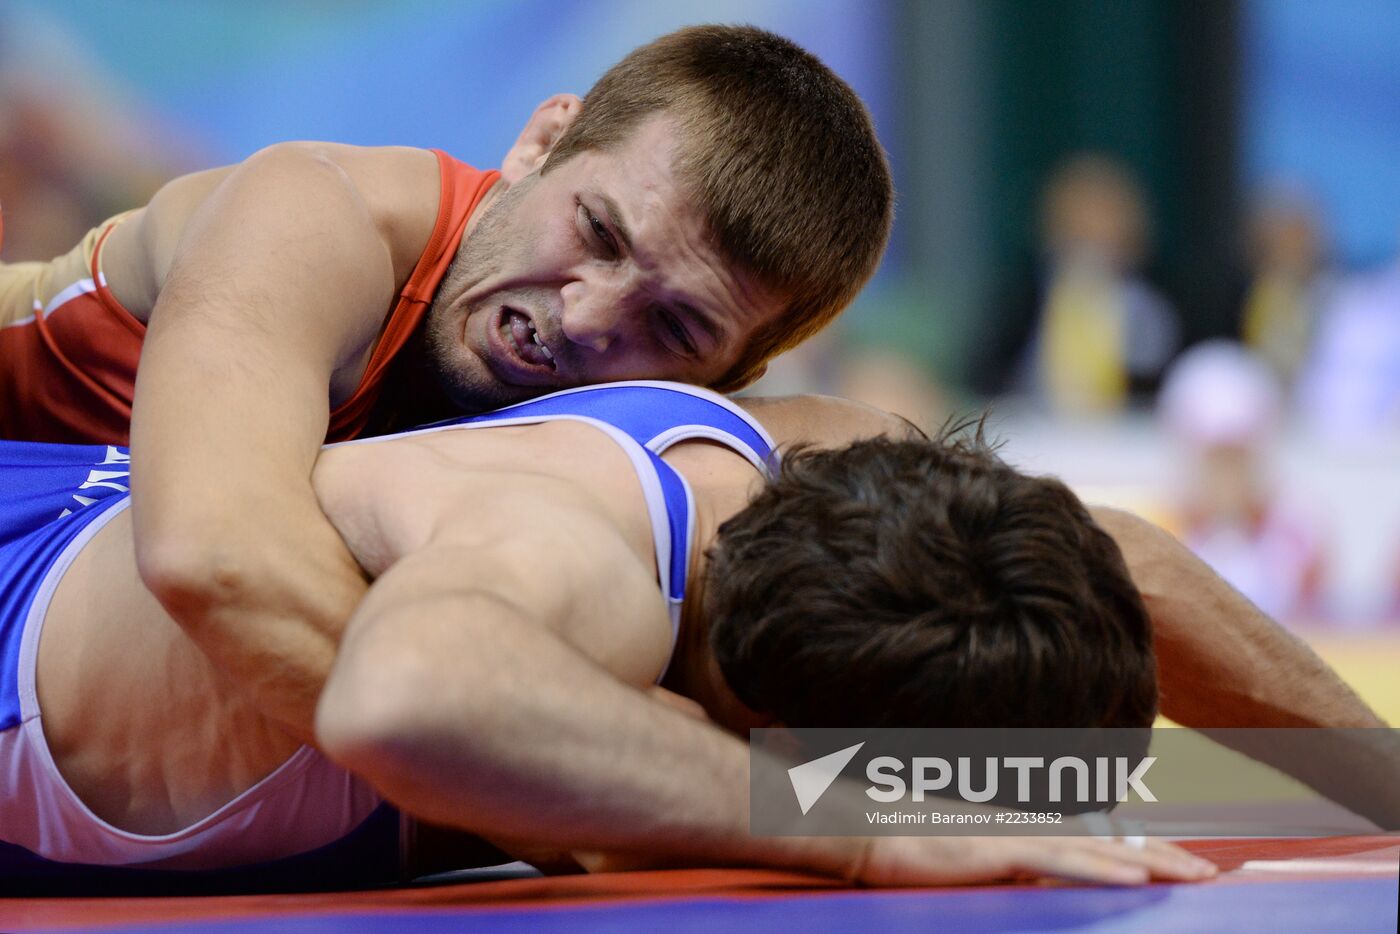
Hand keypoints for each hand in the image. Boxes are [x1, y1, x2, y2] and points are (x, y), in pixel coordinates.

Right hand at [850, 834, 1216, 886]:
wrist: (861, 828)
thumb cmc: (901, 847)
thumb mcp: (962, 864)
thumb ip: (1001, 872)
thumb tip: (1029, 887)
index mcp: (1020, 833)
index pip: (1093, 843)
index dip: (1141, 854)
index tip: (1180, 866)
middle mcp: (1025, 829)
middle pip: (1108, 845)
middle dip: (1163, 861)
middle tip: (1212, 876)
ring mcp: (1011, 836)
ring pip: (1095, 851)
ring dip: (1149, 865)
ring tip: (1194, 878)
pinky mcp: (994, 849)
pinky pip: (1057, 861)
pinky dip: (1099, 869)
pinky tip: (1133, 878)